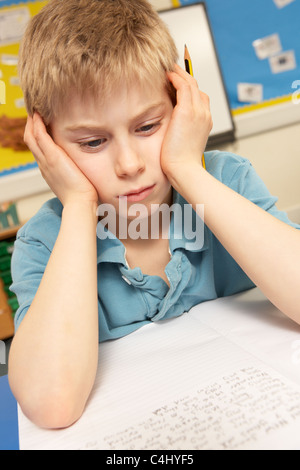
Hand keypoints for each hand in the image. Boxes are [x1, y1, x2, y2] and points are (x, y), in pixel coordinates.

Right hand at [24, 113, 98, 206]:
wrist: (80, 203)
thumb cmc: (83, 197)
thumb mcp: (76, 183)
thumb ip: (76, 174)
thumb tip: (84, 172)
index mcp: (49, 171)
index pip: (39, 150)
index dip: (37, 136)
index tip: (41, 126)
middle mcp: (44, 165)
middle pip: (31, 141)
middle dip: (31, 126)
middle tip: (34, 113)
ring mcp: (46, 161)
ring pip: (31, 137)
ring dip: (32, 122)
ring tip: (35, 110)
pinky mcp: (53, 157)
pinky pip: (39, 136)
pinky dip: (37, 124)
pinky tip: (39, 114)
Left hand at [161, 64, 212, 178]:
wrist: (184, 169)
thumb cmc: (181, 162)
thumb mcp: (184, 143)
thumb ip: (181, 131)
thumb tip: (172, 128)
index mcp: (205, 121)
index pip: (200, 97)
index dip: (189, 88)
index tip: (177, 83)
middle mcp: (204, 114)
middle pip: (196, 87)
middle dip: (184, 76)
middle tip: (172, 69)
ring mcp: (197, 111)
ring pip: (190, 82)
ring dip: (179, 73)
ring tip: (168, 68)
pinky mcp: (186, 111)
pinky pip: (182, 85)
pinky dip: (175, 77)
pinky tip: (166, 75)